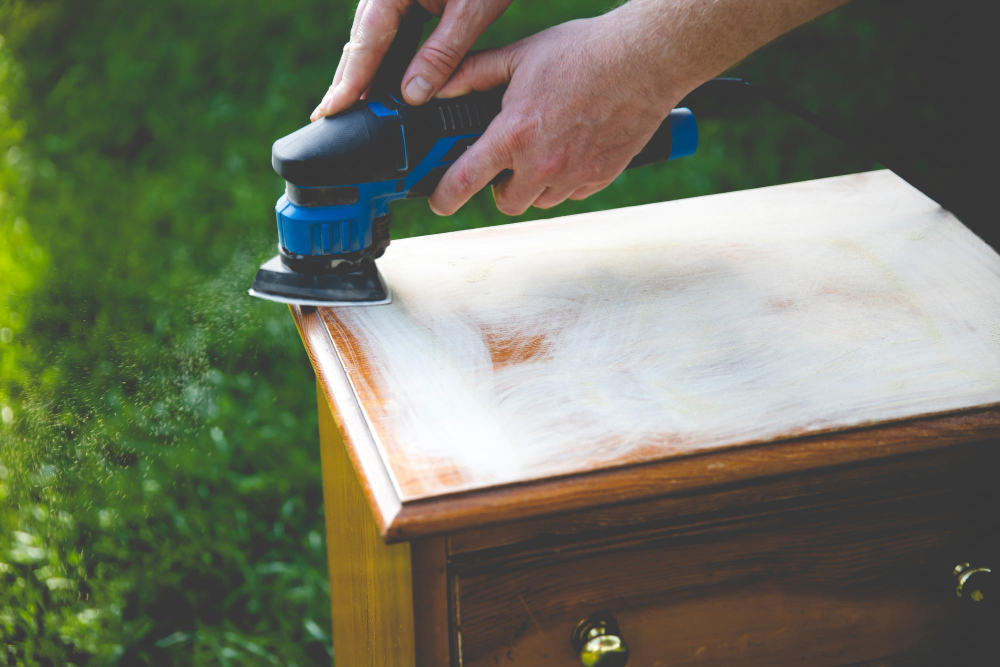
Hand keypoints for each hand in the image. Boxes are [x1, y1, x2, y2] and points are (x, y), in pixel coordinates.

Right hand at [311, 0, 511, 120]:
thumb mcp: (471, 11)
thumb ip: (442, 54)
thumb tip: (412, 95)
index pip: (366, 43)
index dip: (349, 81)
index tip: (331, 110)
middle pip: (361, 42)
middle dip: (347, 81)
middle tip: (327, 116)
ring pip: (374, 39)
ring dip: (365, 72)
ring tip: (351, 106)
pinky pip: (391, 32)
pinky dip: (386, 59)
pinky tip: (385, 82)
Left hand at [429, 12, 682, 214]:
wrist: (643, 59)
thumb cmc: (583, 52)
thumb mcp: (519, 55)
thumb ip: (473, 74)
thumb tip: (439, 88)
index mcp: (514, 134)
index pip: (465, 181)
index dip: (444, 197)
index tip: (439, 202)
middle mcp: (542, 163)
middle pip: (506, 203)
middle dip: (500, 188)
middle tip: (506, 165)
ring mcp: (574, 175)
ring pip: (541, 201)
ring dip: (534, 185)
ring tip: (542, 151)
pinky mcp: (601, 177)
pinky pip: (572, 194)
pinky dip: (566, 180)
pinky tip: (571, 150)